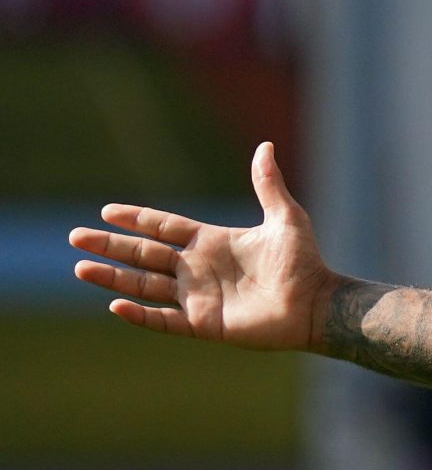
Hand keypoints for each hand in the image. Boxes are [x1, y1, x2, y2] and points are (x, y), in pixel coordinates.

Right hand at [68, 142, 336, 348]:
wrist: (318, 304)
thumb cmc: (305, 263)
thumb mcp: (286, 218)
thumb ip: (268, 184)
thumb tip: (266, 146)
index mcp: (211, 242)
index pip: (164, 227)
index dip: (136, 219)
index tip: (106, 211)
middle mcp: (198, 269)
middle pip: (144, 255)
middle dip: (111, 246)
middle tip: (75, 237)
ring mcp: (198, 298)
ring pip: (144, 286)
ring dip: (113, 278)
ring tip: (81, 267)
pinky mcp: (204, 324)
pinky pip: (164, 320)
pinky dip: (141, 315)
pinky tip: (116, 306)